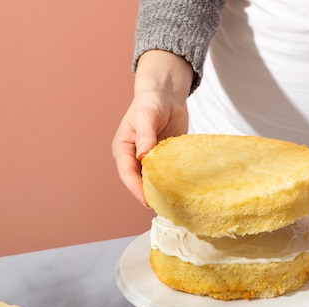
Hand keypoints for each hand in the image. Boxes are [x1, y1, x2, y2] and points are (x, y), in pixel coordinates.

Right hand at [111, 51, 192, 205]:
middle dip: (150, 194)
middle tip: (165, 208)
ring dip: (162, 191)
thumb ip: (145, 135)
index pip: (127, 174)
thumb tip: (143, 156)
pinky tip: (184, 190)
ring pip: (154, 181)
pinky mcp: (165, 160)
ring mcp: (150, 160)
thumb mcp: (146, 116)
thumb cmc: (150, 103)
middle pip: (140, 182)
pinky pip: (168, 174)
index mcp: (124, 149)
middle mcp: (135, 158)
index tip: (148, 202)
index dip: (136, 189)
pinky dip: (174, 182)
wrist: (166, 95)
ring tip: (175, 204)